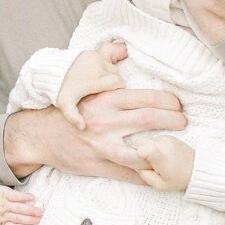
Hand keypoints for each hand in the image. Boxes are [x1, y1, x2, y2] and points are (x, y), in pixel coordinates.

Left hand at [0, 183, 40, 224]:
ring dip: (30, 210)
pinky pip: (16, 196)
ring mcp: (3, 204)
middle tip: (40, 220)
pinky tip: (32, 198)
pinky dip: (24, 197)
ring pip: (19, 209)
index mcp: (0, 224)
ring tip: (40, 211)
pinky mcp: (3, 194)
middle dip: (31, 220)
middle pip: (19, 219)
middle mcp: (3, 215)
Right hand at [2, 88, 184, 183]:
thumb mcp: (86, 90)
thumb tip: (123, 49)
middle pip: (148, 119)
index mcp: (105, 99)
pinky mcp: (98, 165)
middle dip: (172, 121)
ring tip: (175, 150)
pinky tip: (158, 175)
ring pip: (140, 150)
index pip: (144, 98)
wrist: (40, 135)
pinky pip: (127, 174)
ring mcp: (102, 145)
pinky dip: (145, 176)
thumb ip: (106, 77)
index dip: (166, 101)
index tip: (178, 104)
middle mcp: (106, 120)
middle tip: (184, 122)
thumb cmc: (67, 110)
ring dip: (161, 150)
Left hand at [56, 39, 128, 126]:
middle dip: (114, 83)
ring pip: (112, 67)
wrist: (51, 70)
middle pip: (116, 75)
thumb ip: (73, 116)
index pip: (118, 82)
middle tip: (105, 91)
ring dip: (110, 75)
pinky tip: (97, 75)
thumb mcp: (65, 104)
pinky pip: (106, 60)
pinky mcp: (92, 52)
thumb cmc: (61, 90)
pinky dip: (105, 68)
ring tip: (100, 83)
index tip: (110, 95)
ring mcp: (94, 57)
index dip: (117, 89)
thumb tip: (82, 127)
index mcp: (93, 79)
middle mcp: (96, 65)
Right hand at [129, 131, 194, 192]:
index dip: (137, 152)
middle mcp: (164, 145)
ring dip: (145, 149)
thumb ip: (144, 175)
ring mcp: (166, 138)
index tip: (137, 158)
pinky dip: (153, 146)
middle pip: (139, 143)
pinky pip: (153, 139)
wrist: (197, 169)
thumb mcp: (160, 185)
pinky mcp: (169, 136)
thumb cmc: (178, 179)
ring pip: (145, 140)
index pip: (145, 149)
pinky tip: (161, 155)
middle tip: (145, 162)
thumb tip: (134, 165)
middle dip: (137, 151)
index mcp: (162, 159)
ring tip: (155, 160)